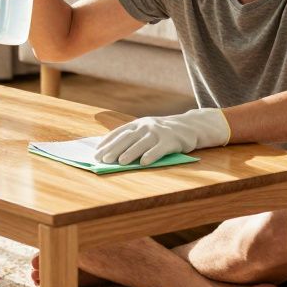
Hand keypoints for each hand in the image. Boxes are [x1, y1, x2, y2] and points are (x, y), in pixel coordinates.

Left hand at [95, 107, 230, 165]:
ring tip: (120, 162)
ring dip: (129, 153)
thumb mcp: (146, 130)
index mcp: (137, 124)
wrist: (189, 127)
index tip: (96, 153)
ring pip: (141, 144)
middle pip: (127, 138)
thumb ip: (132, 138)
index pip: (118, 133)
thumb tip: (110, 154)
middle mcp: (146, 126)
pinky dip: (151, 156)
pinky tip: (143, 163)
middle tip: (103, 160)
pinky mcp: (170, 141)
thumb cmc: (162, 133)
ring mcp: (158, 132)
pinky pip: (159, 149)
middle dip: (114, 149)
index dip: (107, 143)